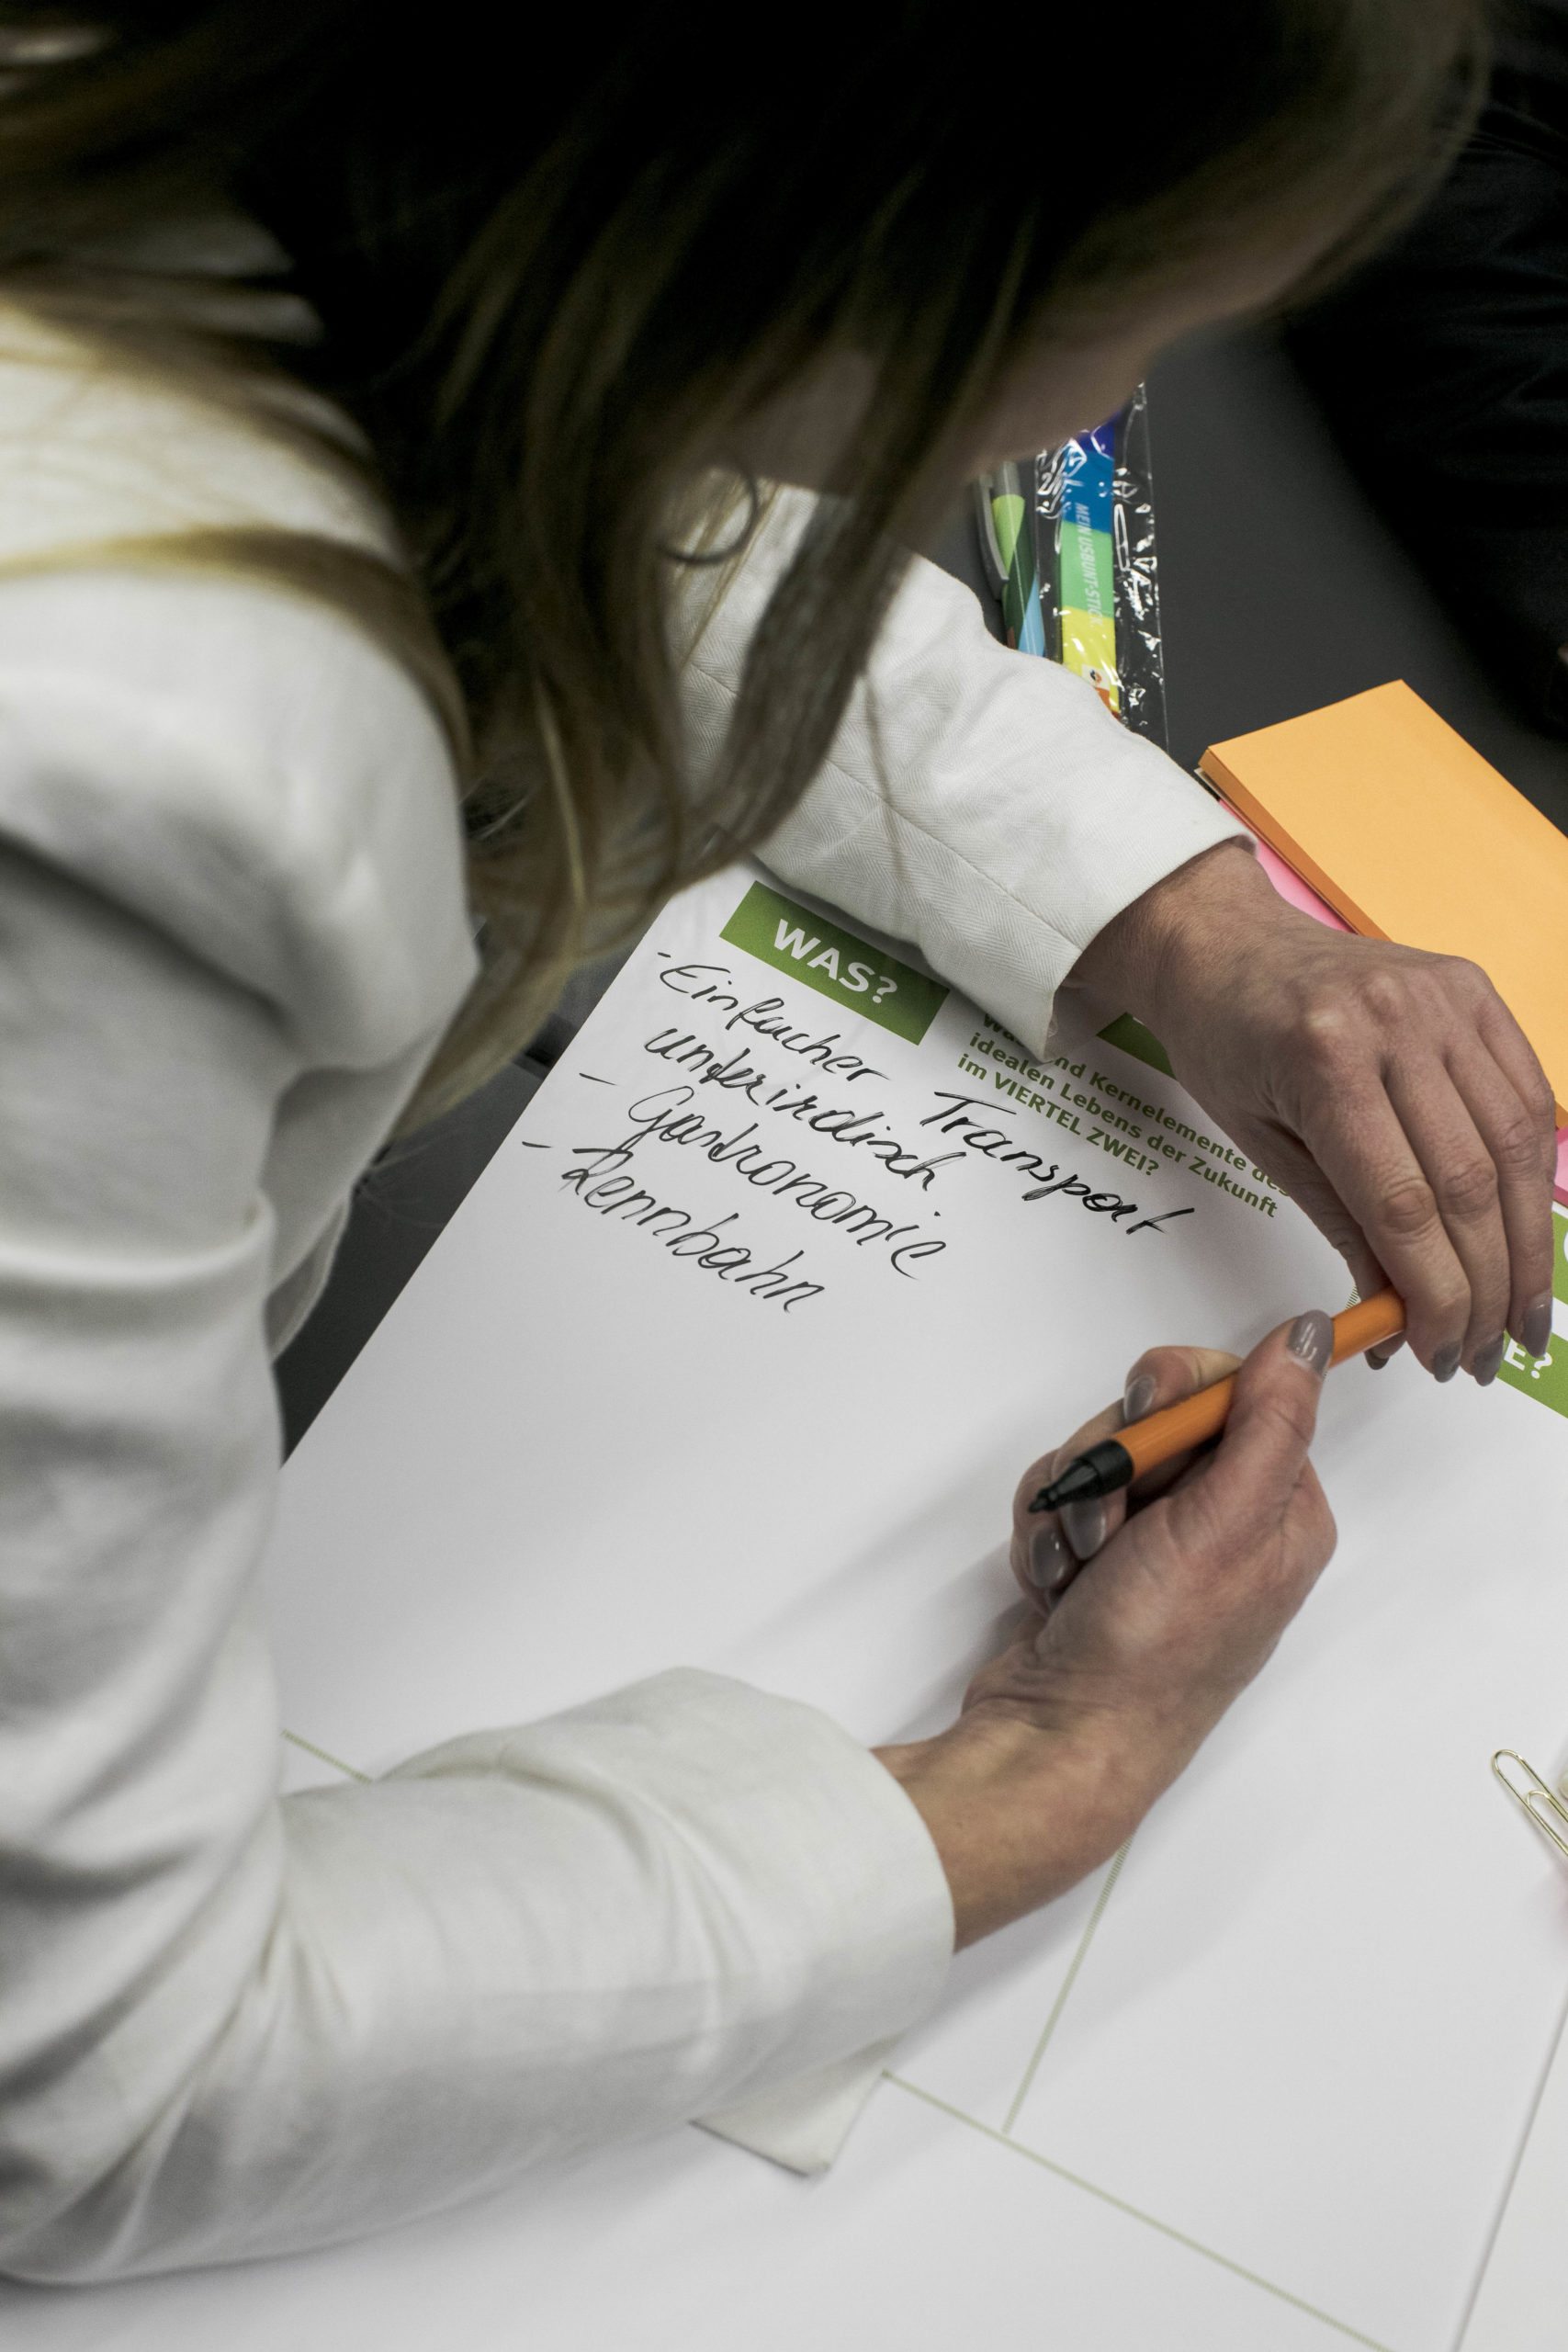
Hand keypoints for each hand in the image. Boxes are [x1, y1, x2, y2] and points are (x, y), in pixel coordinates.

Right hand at [877, 1318, 1336, 1945]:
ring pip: (1097, 1454)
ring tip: (1076, 1566)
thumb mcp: (1224, 1524)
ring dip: (1070, 1501)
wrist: (1060, 1739)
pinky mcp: (1101, 1565)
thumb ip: (1268, 1419)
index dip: (1171, 1397)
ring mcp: (1159, 1546)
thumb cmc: (1151, 1650)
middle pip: (1153, 1416)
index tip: (1146, 1419)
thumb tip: (1312, 1332)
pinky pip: (1062, 1499)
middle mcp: (1226, 1524)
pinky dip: (1047, 1533)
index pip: (1230, 1390)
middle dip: (1108, 1459)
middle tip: (1107, 1518)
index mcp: (1279, 1510)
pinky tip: (1057, 1583)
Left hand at [1071, 841, 1556, 1383]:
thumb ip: (1341, 1224)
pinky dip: (1536, 1176)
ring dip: (1526, 1247)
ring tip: (1517, 1319)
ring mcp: (1445, 999)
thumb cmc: (1225, 1043)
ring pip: (1518, 1146)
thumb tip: (1404, 1315)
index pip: (1406, 1206)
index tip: (1437, 1352)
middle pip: (1473, 1182)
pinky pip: (1530, 1096)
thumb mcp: (1260, 1144)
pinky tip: (1528, 1237)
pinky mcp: (1475, 991)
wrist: (1223, 942)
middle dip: (1487, 1287)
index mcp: (1325, 1060)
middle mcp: (1396, 1021)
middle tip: (1480, 1355)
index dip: (1436, 1295)